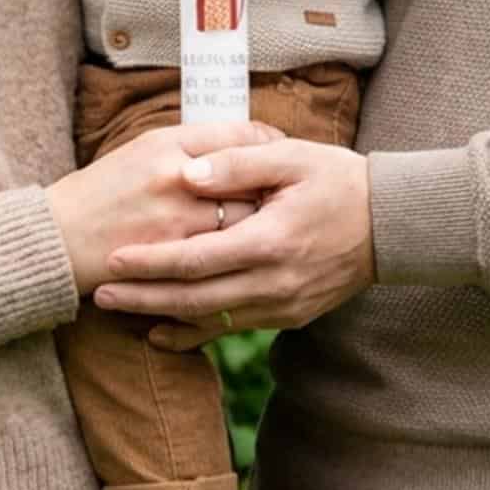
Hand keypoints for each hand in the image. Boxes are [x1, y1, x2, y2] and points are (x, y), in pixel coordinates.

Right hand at [46, 121, 273, 293]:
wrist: (58, 238)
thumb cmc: (100, 191)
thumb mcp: (140, 151)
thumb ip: (188, 147)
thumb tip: (237, 143)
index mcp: (168, 143)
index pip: (238, 134)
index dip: (267, 142)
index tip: (280, 149)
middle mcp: (177, 176)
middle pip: (250, 177)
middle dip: (273, 187)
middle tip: (289, 192)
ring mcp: (177, 219)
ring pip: (244, 219)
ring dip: (264, 224)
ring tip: (275, 225)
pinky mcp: (174, 257)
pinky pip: (224, 254)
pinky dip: (242, 254)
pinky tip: (249, 255)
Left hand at [93, 139, 372, 345]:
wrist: (390, 224)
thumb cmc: (338, 180)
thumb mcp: (291, 157)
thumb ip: (237, 163)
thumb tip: (187, 174)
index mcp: (271, 240)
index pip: (197, 258)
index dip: (151, 262)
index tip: (114, 259)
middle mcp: (275, 282)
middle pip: (195, 298)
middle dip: (143, 298)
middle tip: (99, 295)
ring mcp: (283, 305)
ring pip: (211, 319)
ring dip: (163, 316)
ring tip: (122, 312)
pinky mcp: (289, 316)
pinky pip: (234, 327)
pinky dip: (197, 331)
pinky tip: (165, 332)